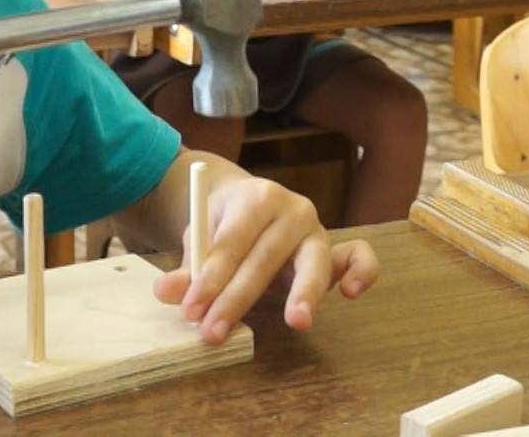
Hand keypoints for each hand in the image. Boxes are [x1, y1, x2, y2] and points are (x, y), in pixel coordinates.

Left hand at [153, 175, 378, 344]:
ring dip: (303, 294)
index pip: (232, 241)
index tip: (191, 309)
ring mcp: (318, 229)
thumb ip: (187, 268)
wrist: (246, 201)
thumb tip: (165, 291)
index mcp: (256, 197)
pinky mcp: (336, 250)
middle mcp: (293, 208)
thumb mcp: (199, 240)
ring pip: (313, 262)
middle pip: (265, 257)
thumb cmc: (222, 225)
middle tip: (213, 331)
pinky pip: (358, 256)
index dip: (210, 277)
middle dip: (237, 298)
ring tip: (295, 322)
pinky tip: (350, 293)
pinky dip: (362, 272)